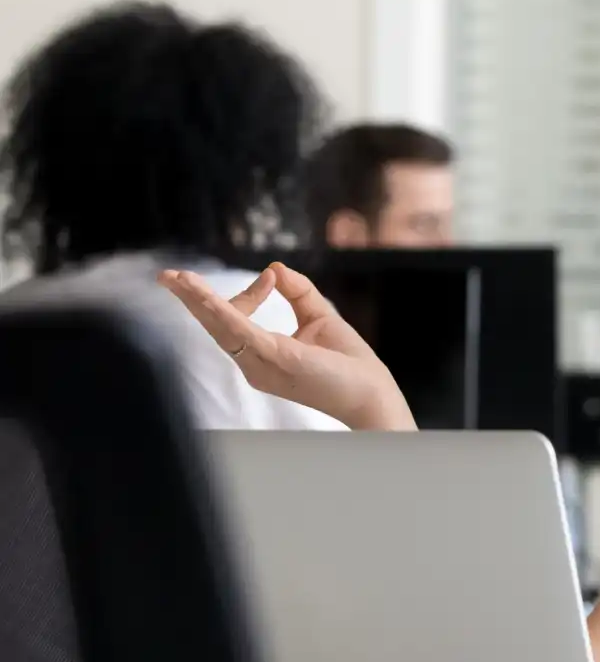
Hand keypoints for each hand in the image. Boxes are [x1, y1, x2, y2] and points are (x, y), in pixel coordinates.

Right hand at [159, 262, 415, 430]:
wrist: (372, 394)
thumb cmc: (348, 364)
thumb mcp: (319, 317)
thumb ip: (298, 292)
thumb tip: (275, 266)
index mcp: (262, 355)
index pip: (237, 320)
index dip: (249, 293)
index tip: (271, 278)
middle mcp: (254, 364)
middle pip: (215, 325)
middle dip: (191, 299)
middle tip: (166, 276)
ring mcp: (260, 364)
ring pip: (220, 327)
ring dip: (197, 301)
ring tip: (176, 279)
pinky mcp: (274, 359)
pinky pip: (240, 332)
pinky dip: (221, 311)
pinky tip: (203, 295)